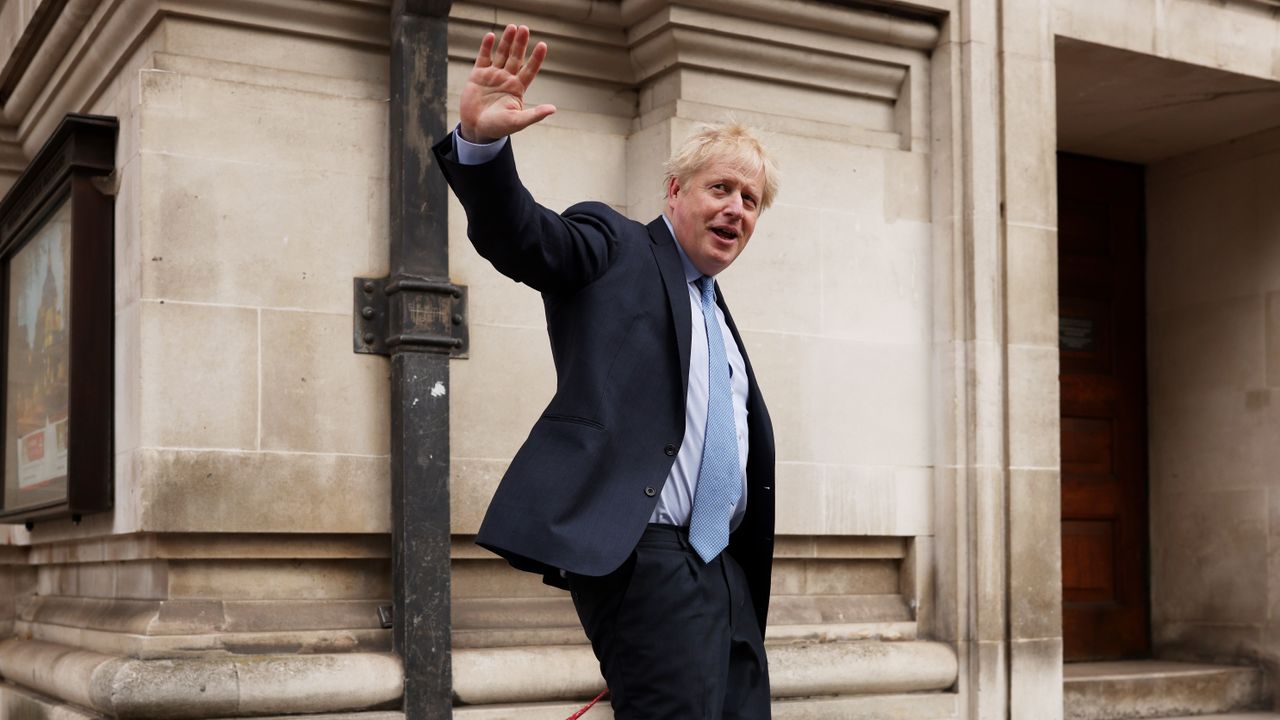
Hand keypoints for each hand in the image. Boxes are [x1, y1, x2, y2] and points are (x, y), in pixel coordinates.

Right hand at [459, 25, 556, 143]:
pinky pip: (483, 57)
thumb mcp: (518, 122)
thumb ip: (534, 115)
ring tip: (512, 27)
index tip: (543, 45)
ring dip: (506, 41)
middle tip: (525, 29)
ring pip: (501, 54)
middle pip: (516, 57)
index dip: (536, 58)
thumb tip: (553, 109)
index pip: (530, 70)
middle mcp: (507, 79)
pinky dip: (486, 47)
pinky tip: (491, 36)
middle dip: (520, 44)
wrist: (476, 129)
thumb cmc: (498, 127)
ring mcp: (493, 75)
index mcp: (518, 88)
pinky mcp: (478, 75)